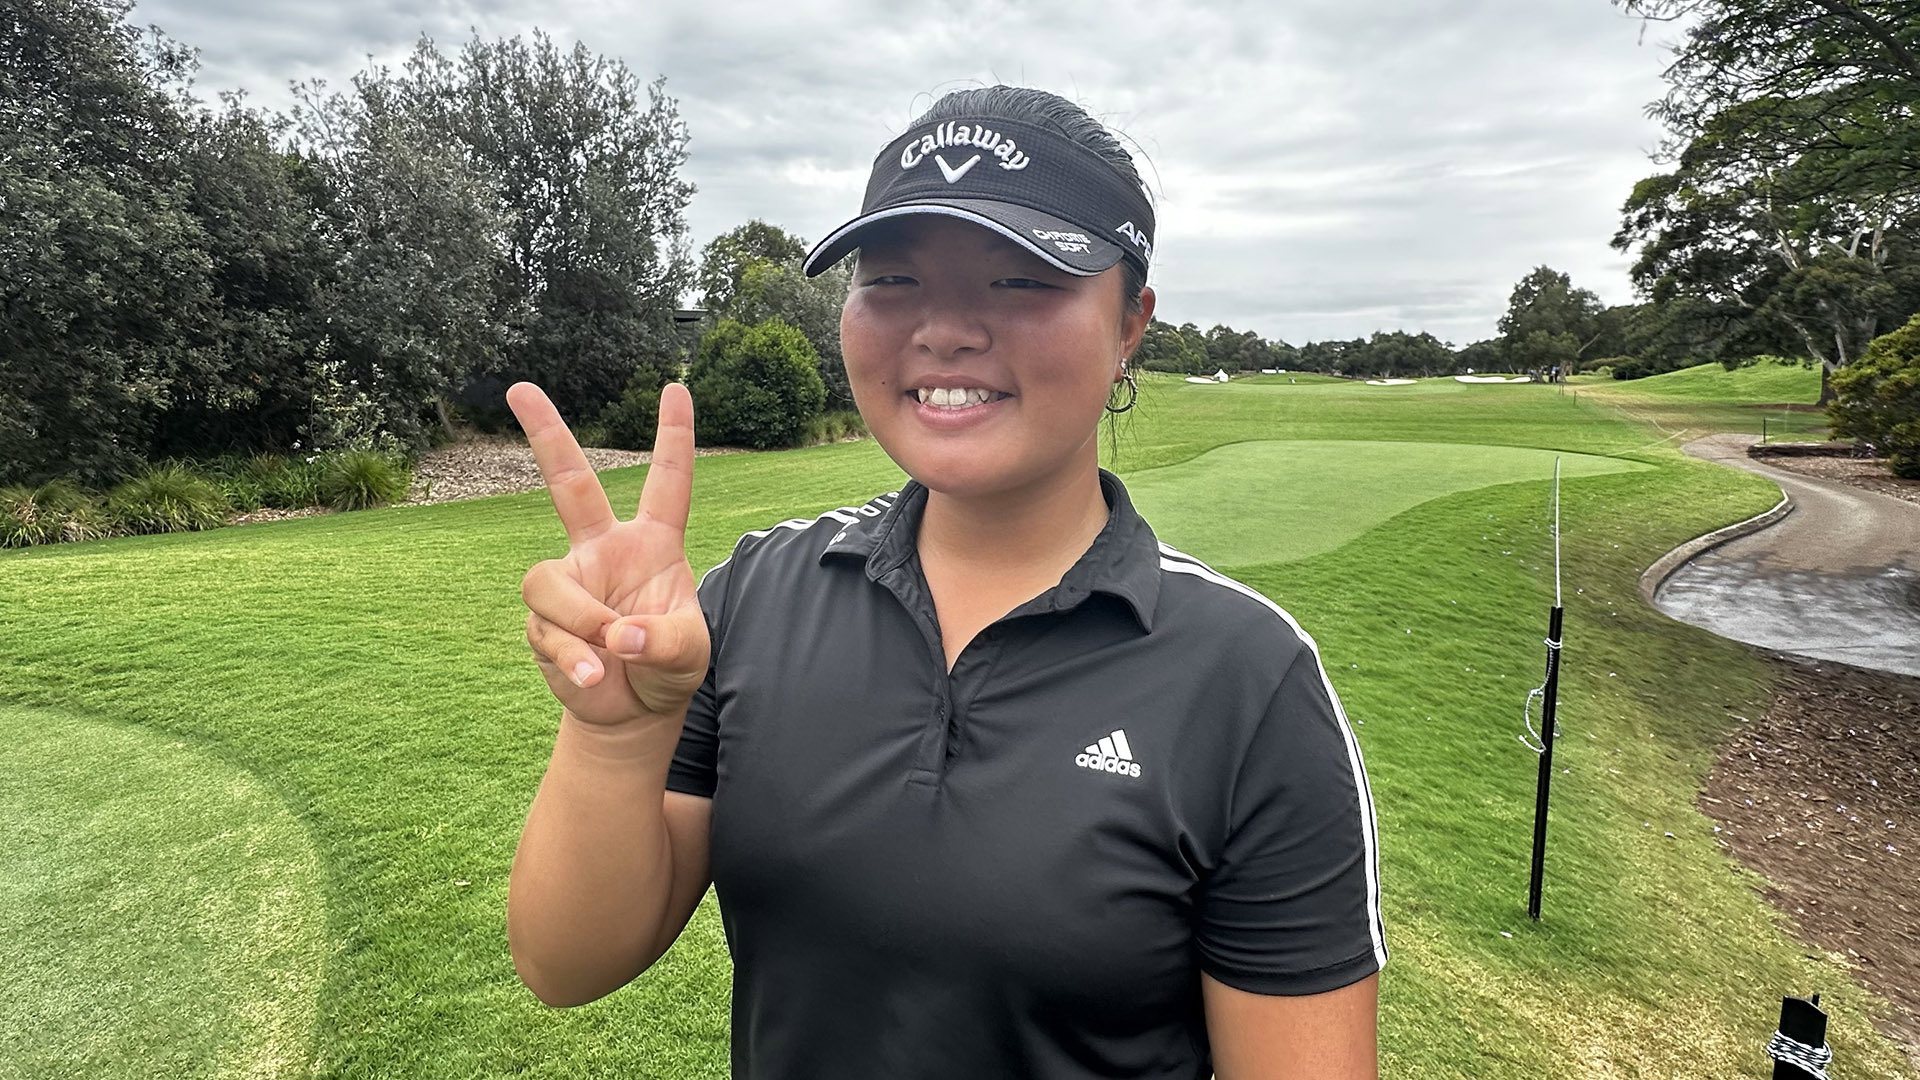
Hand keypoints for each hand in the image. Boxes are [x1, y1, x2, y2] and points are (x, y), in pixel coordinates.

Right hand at [508, 381, 710, 726]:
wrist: (632, 710)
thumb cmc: (668, 666)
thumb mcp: (689, 655)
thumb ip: (665, 642)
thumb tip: (620, 635)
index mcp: (652, 543)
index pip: (667, 482)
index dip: (674, 436)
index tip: (676, 388)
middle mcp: (604, 550)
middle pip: (570, 484)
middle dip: (546, 434)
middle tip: (520, 387)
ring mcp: (570, 581)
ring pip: (547, 580)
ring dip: (578, 620)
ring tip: (606, 653)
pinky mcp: (542, 620)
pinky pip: (545, 628)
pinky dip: (571, 655)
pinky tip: (591, 676)